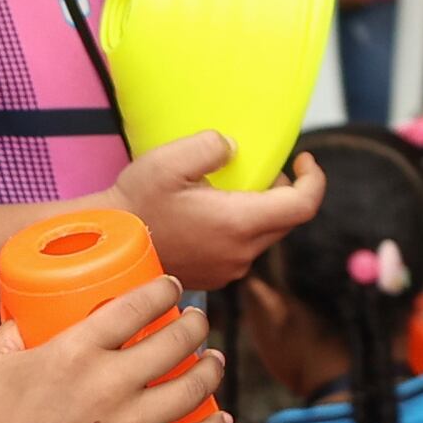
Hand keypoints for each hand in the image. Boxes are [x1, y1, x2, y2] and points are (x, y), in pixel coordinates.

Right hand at [0, 278, 221, 422]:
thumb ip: (12, 329)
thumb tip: (29, 313)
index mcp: (77, 350)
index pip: (138, 305)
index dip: (165, 290)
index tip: (173, 288)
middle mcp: (110, 383)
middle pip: (176, 341)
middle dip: (196, 324)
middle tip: (197, 320)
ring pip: (193, 387)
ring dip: (212, 368)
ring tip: (214, 359)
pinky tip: (222, 420)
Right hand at [111, 133, 325, 287]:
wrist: (107, 248)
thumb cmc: (136, 203)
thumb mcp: (170, 160)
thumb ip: (211, 145)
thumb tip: (234, 149)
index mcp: (239, 224)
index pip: (303, 206)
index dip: (314, 180)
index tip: (305, 159)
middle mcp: (240, 253)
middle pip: (287, 221)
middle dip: (286, 191)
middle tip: (266, 167)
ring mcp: (228, 269)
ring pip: (265, 235)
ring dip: (262, 209)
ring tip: (236, 186)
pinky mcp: (215, 276)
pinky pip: (244, 249)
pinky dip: (243, 227)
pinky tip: (215, 211)